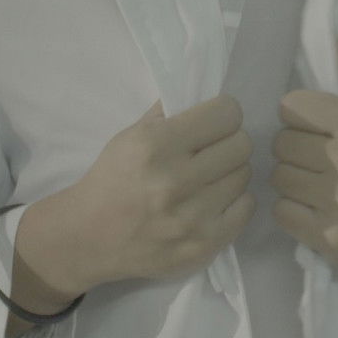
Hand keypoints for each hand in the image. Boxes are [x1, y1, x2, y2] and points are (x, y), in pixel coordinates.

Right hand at [51, 94, 254, 291]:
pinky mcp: (204, 245)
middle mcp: (176, 181)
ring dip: (230, 171)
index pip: (226, 114)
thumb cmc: (113, 179)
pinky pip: (247, 207)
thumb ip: (169, 112)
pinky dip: (235, 200)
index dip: (222, 113)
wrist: (90, 237)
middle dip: (229, 141)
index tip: (213, 121)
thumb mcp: (131, 135)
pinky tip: (214, 199)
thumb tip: (206, 92)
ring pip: (245, 175)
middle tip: (213, 149)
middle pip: (242, 144)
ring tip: (209, 176)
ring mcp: (192, 218)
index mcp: (156, 146)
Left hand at [270, 43, 337, 291]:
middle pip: (281, 143)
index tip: (314, 125)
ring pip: (278, 177)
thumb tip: (325, 35)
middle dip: (295, 146)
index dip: (300, 115)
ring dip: (293, 176)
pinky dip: (294, 207)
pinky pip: (281, 211)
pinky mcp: (328, 240)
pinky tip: (315, 204)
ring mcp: (337, 206)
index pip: (291, 106)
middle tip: (316, 155)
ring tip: (316, 179)